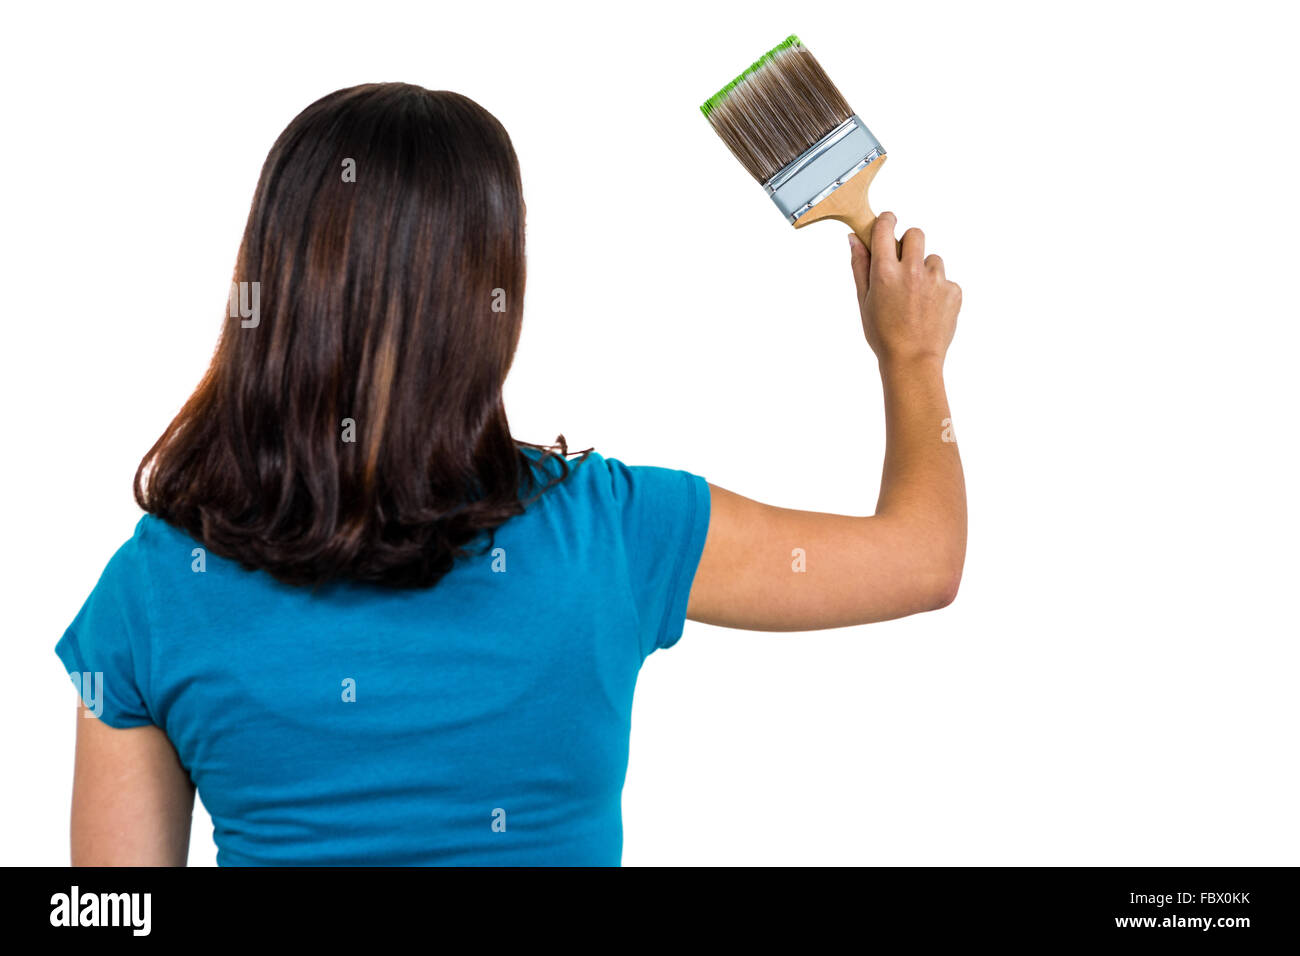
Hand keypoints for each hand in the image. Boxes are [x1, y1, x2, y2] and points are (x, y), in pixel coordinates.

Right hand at [849, 212, 960, 366]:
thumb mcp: (864, 301)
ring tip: (916, 297)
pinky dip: (938, 290)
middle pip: (915, 233)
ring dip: (924, 270)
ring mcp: (936, 280)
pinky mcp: (953, 291)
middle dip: (908, 243)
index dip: (886, 221)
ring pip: (932, 259)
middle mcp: (912, 271)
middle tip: (902, 264)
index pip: (886, 227)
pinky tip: (928, 309)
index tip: (887, 223)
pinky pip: (945, 280)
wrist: (913, 361)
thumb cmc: (883, 335)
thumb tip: (855, 239)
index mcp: (885, 272)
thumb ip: (860, 266)